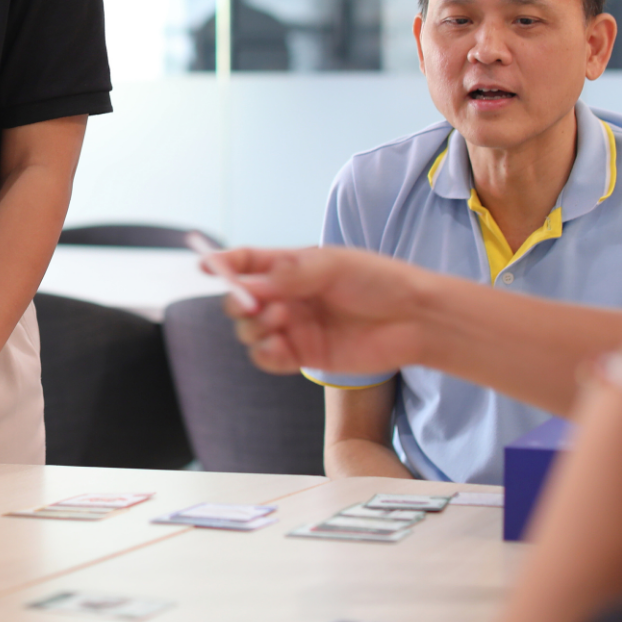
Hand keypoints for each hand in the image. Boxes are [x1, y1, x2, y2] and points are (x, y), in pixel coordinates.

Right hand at [209, 246, 429, 374]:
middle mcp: (287, 297)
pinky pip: (268, 359)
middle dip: (238, 301)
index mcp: (291, 267)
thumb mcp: (334, 265)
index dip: (223, 264)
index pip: (247, 263)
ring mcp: (294, 327)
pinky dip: (266, 354)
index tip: (206, 266)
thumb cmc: (379, 280)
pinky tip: (281, 347)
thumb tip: (250, 283)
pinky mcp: (304, 356)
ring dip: (254, 327)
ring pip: (249, 331)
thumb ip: (290, 275)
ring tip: (281, 322)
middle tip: (256, 303)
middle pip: (240, 300)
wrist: (415, 318)